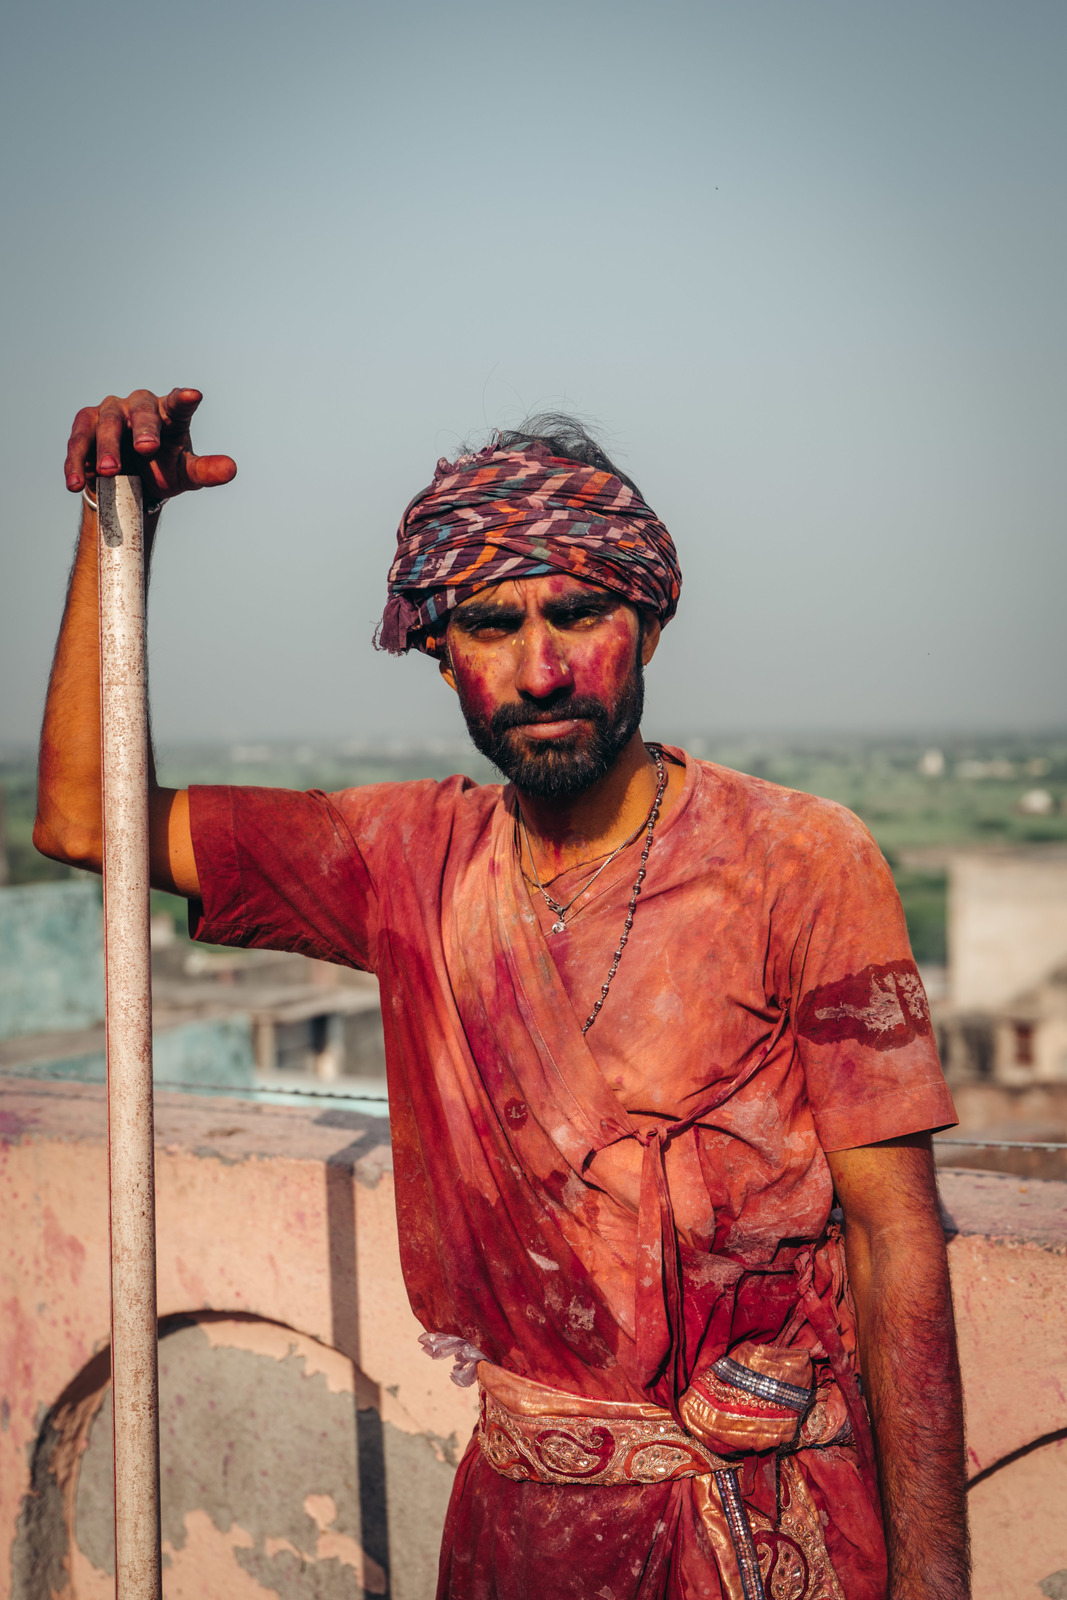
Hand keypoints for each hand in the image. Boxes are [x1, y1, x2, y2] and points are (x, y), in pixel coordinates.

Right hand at [64, 387, 236, 504]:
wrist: (129, 484)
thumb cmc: (162, 469)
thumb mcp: (186, 474)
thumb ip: (206, 470)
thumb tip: (232, 469)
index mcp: (170, 414)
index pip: (178, 404)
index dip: (184, 399)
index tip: (193, 396)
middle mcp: (140, 406)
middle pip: (141, 410)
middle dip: (143, 428)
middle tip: (146, 449)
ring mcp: (110, 412)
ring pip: (106, 424)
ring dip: (107, 448)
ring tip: (109, 472)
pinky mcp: (85, 425)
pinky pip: (78, 442)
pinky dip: (75, 463)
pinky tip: (76, 483)